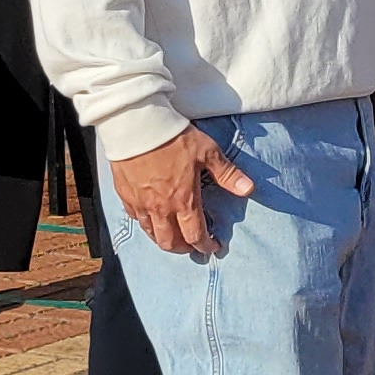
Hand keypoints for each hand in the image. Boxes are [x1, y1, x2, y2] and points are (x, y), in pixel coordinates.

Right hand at [111, 125, 254, 257]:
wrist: (137, 126)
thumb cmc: (174, 138)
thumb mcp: (208, 153)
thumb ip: (228, 174)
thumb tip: (249, 189)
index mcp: (183, 200)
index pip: (195, 235)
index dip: (205, 245)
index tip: (213, 247)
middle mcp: (160, 208)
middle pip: (170, 242)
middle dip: (184, 249)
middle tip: (192, 247)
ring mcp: (140, 203)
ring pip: (151, 234)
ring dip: (164, 240)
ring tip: (172, 238)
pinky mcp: (124, 195)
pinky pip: (135, 218)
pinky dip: (146, 225)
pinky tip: (151, 220)